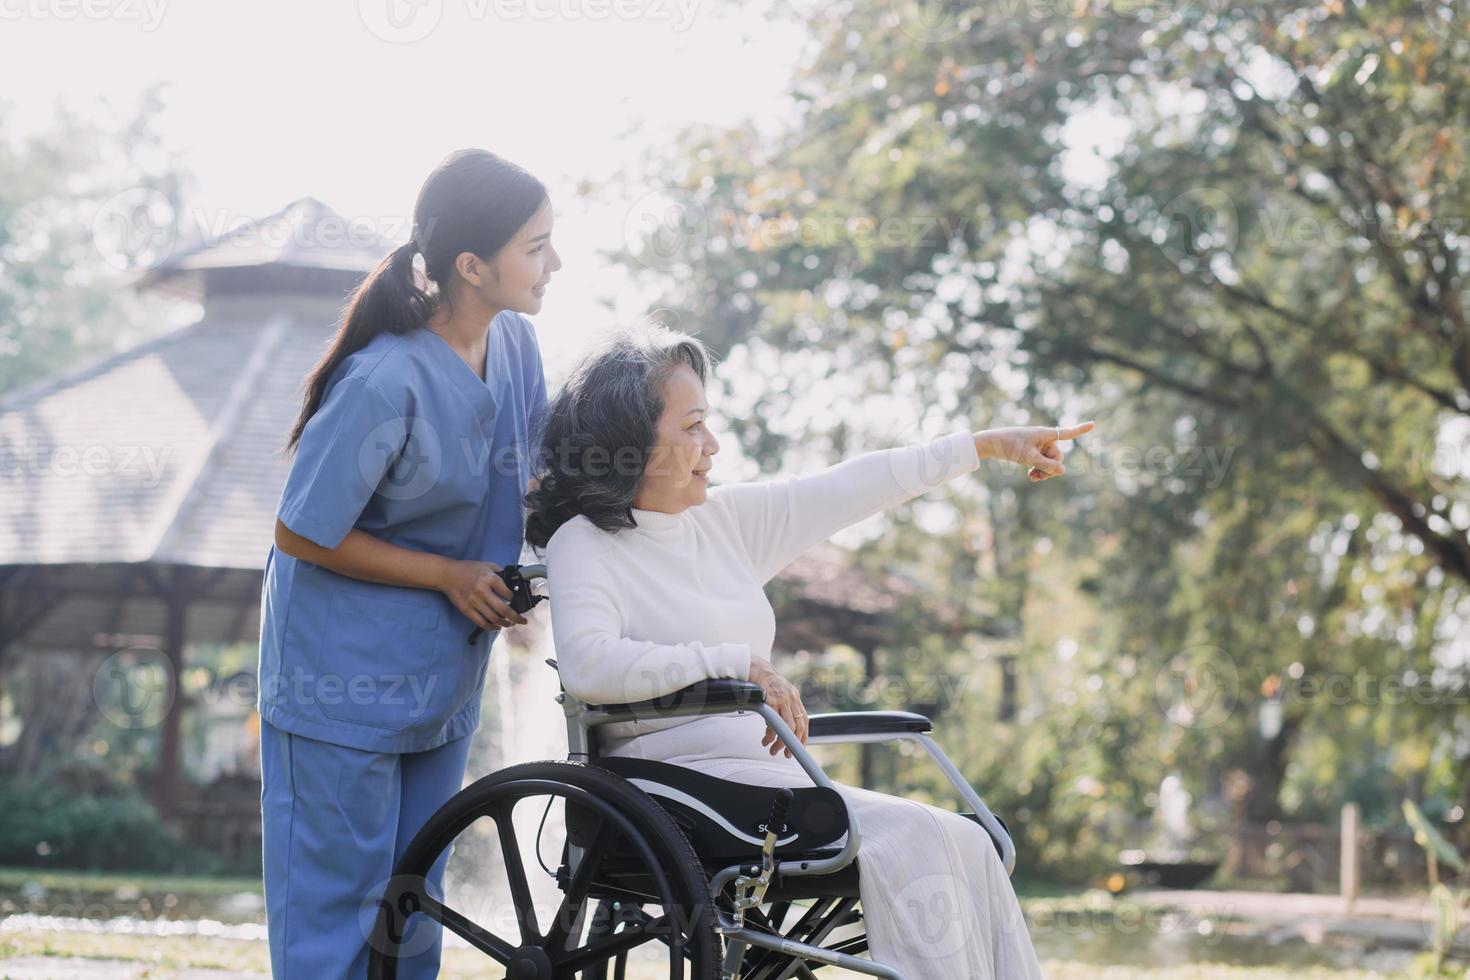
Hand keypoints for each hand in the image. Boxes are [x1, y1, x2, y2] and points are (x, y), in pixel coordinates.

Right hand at [439, 560, 527, 631]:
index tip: (516, 601)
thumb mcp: (487, 565)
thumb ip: (500, 572)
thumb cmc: (468, 569)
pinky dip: (491, 627)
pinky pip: (481, 622)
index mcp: (489, 579)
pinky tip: (497, 626)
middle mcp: (482, 591)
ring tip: (510, 624)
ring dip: (504, 623)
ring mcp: (474, 601)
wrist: (448, 574)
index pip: (507, 594)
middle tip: (522, 621)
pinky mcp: (466, 609)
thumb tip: (512, 582)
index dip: (514, 599)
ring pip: (493, 618)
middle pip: (503, 609)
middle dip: (516, 617)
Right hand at [748, 656, 808, 757]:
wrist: (754, 667)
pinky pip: (773, 722)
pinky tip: (766, 738)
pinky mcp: (771, 700)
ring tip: (772, 749)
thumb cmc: (764, 682)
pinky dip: (770, 733)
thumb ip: (785, 706)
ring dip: (780, 742)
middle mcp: (791, 698)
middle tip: (785, 754)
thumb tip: (785, 725)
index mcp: (795, 697)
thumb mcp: (780, 692)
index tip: (799, 748)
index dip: (803, 736)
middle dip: (792, 743)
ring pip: (787, 727)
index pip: (805, 721)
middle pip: (797, 726)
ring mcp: (782, 699)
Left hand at [978, 421, 1095, 481]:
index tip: (1093, 424)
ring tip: (1032, 478)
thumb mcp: (1028, 458)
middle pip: (1058, 457)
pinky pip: (1042, 463)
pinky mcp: (1032, 452)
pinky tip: (1031, 476)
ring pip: (1050, 463)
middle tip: (1038, 476)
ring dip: (1044, 472)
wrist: (990, 443)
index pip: (1067, 433)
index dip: (1080, 430)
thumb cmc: (1009, 446)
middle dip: (1051, 468)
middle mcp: (1044, 438)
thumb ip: (1046, 465)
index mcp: (1045, 434)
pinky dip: (1038, 470)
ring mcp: (1038, 446)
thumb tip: (1063, 471)